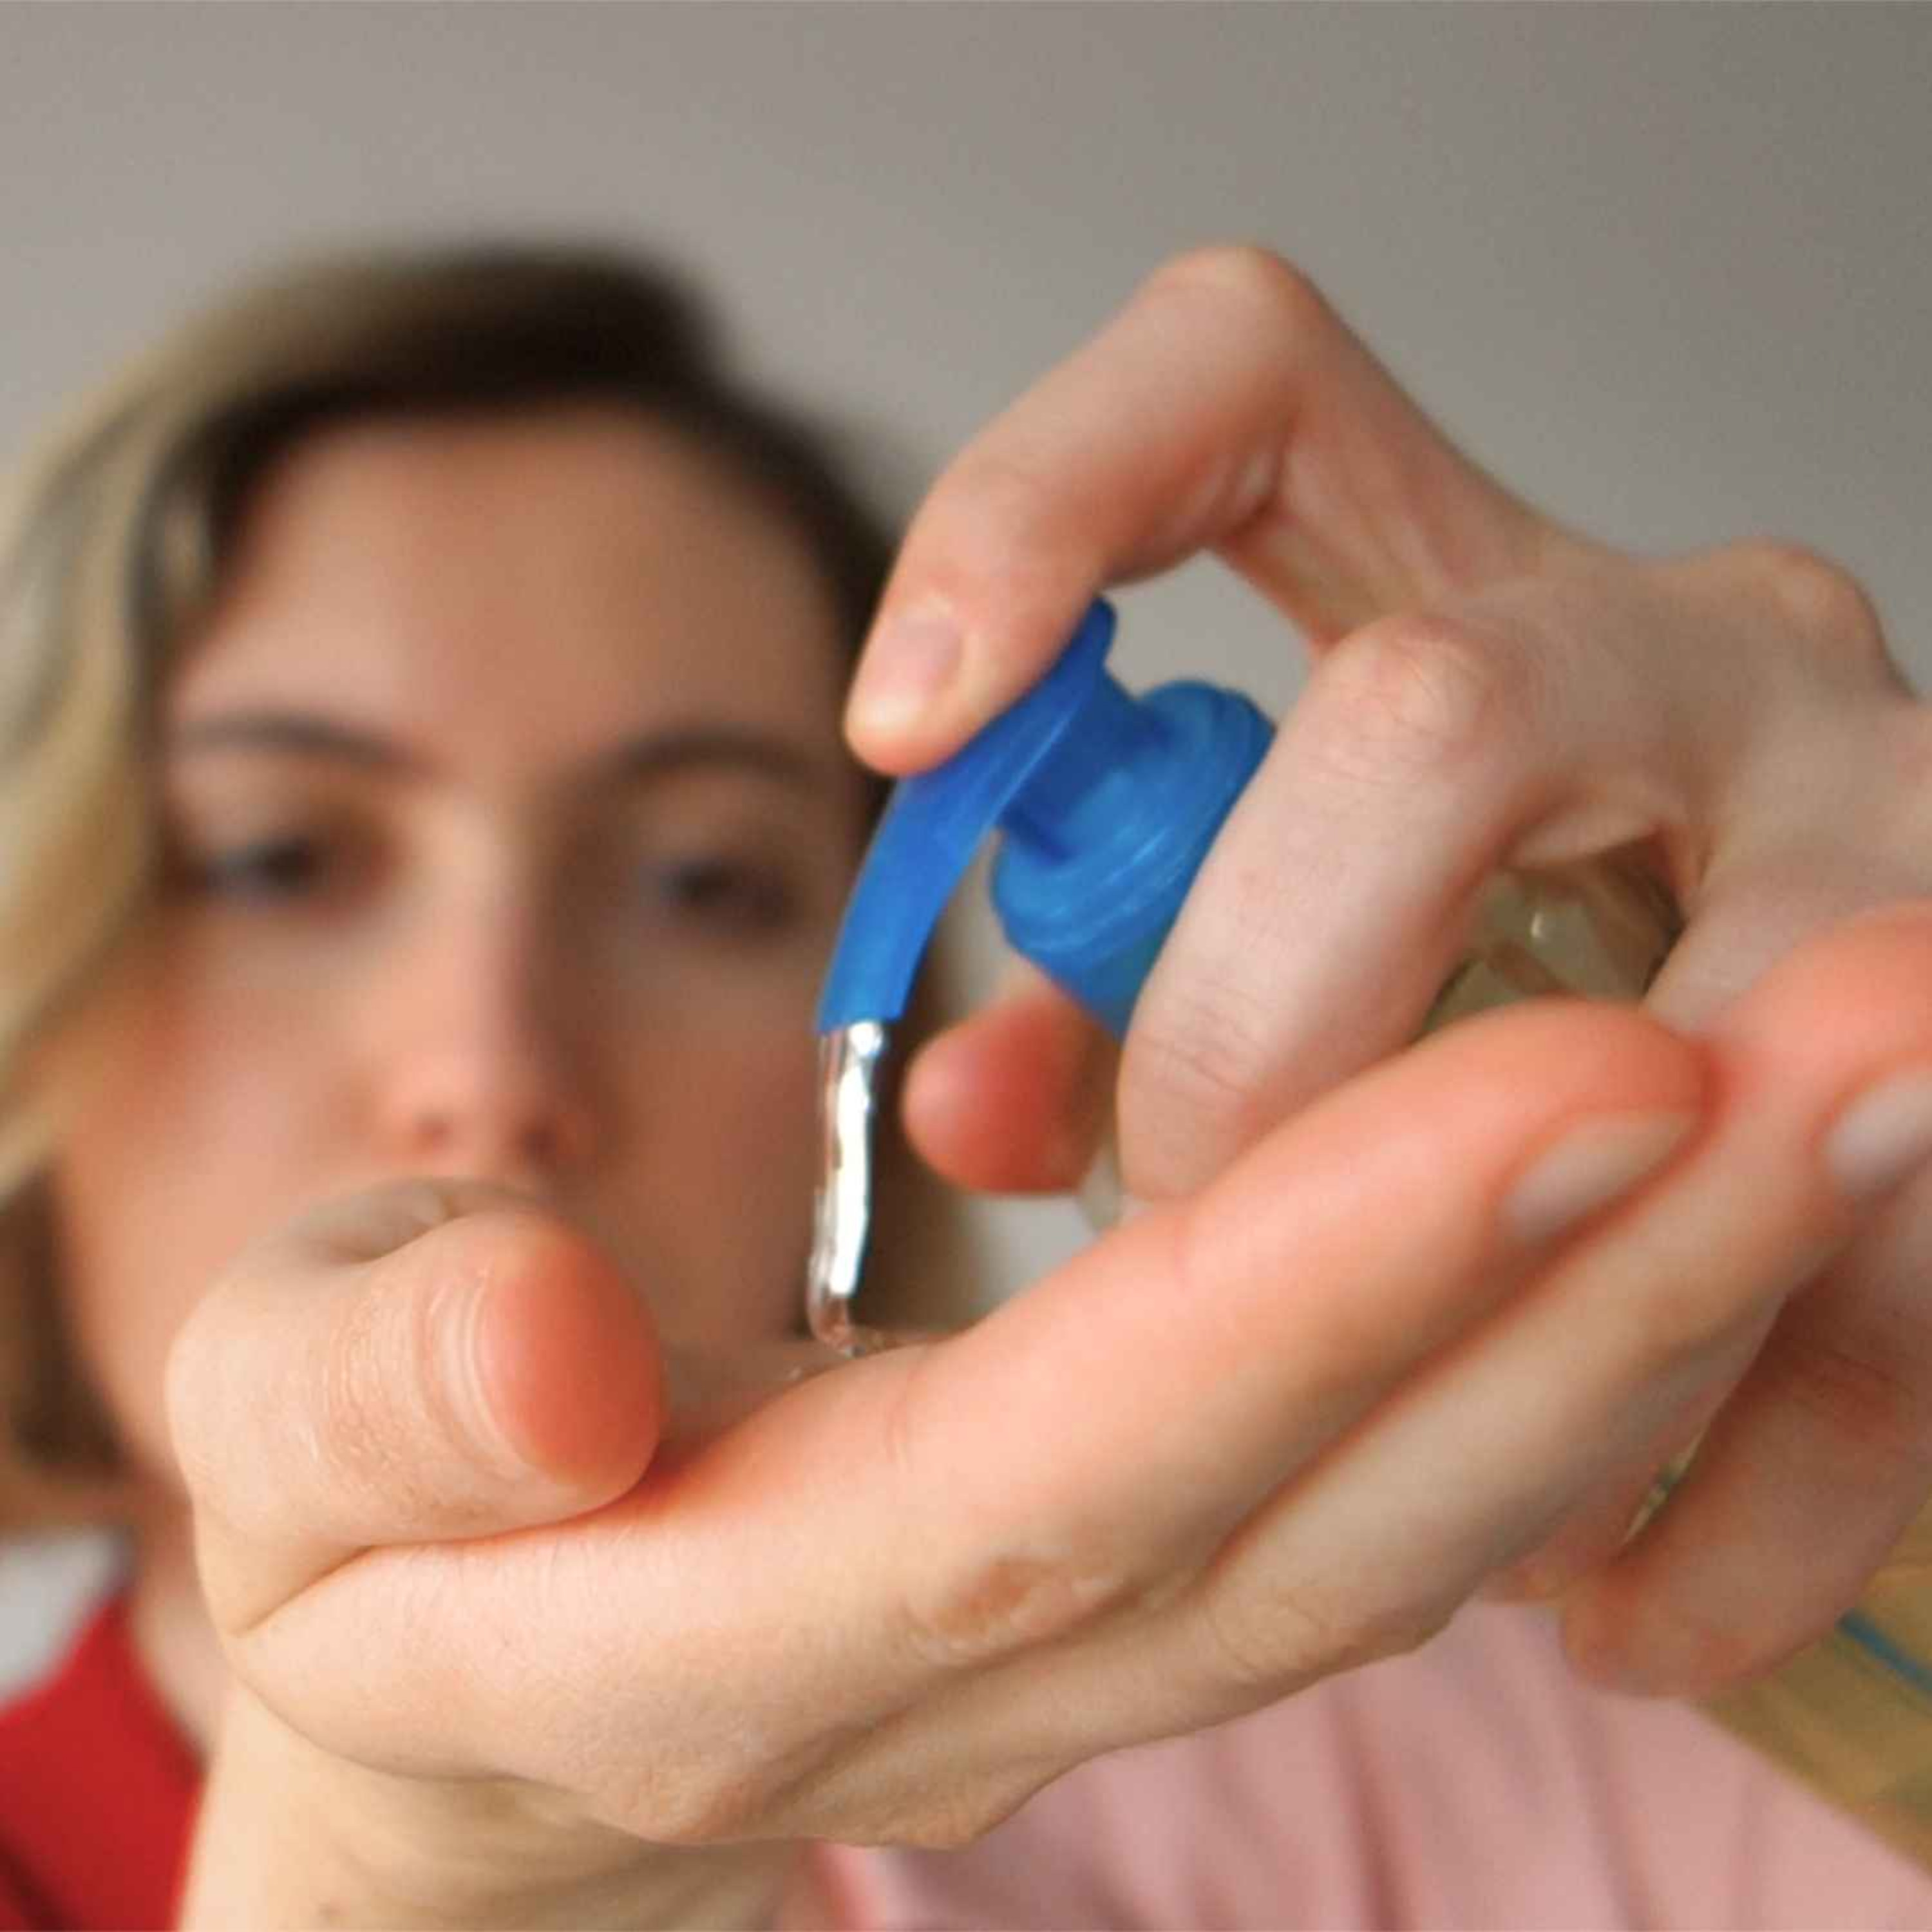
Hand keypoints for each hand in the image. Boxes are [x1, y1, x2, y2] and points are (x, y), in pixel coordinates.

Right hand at [168, 923, 1931, 1918]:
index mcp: (730, 1625)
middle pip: (1326, 1493)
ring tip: (1876, 1076)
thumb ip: (393, 1385)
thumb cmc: (363, 1516)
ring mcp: (1096, 1636)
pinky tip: (1723, 1182)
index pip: (1074, 1464)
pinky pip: (1407, 1481)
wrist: (456, 1685)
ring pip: (1420, 1498)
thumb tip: (565, 1361)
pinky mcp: (1159, 1571)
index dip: (1319, 1286)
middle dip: (1604, 1275)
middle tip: (1863, 1047)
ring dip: (1664, 1301)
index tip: (1576, 1079)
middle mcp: (972, 1665)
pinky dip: (1585, 1341)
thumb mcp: (285, 1428)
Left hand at [853, 246, 1931, 1692]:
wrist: (1807, 1113)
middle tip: (1202, 1226)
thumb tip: (968, 1101)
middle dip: (1262, 1028)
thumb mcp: (1290, 972)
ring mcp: (1884, 809)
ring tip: (1442, 1510)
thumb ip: (1110, 1012)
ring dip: (1513, 1288)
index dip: (1050, 505)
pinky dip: (1740, 1477)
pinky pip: (1886, 1271)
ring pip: (1682, 1017)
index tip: (904, 721)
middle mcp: (1686, 644)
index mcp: (1456, 586)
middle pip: (1425, 719)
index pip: (1241, 382)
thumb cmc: (1489, 1031)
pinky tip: (1617, 1598)